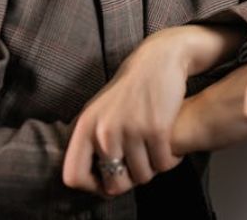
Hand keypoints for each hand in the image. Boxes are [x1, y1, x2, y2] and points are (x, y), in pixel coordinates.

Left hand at [62, 24, 241, 196]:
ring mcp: (131, 129)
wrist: (158, 59)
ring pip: (143, 176)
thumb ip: (92, 142)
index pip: (74, 177)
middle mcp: (104, 131)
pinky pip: (164, 164)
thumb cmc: (130, 89)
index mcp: (85, 127)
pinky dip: (170, 161)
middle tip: (142, 168)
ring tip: (158, 155)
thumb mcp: (100, 110)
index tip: (109, 180)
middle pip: (115, 183)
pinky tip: (172, 150)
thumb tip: (95, 181)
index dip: (92, 187)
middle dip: (132, 181)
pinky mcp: (157, 127)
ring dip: (154, 170)